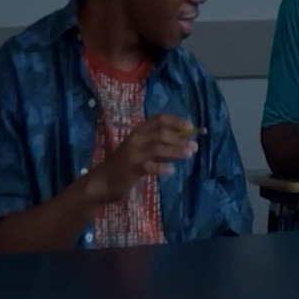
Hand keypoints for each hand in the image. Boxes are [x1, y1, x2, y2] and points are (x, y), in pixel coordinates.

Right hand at [83, 114, 201, 204]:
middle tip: (194, 146)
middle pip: (161, 133)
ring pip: (158, 148)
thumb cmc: (127, 162)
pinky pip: (149, 166)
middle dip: (180, 139)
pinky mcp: (131, 169)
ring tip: (188, 155)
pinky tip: (171, 171)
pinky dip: (162, 168)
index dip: (177, 121)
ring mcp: (133, 153)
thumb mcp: (144, 148)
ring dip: (176, 151)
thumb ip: (162, 144)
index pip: (160, 119)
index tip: (191, 127)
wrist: (104, 179)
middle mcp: (136, 138)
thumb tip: (187, 140)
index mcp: (140, 130)